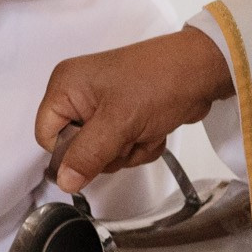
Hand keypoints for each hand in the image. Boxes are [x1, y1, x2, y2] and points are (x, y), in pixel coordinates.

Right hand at [35, 27, 233, 193]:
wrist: (204, 71)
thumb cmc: (162, 79)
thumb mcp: (119, 123)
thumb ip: (87, 155)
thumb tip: (64, 181)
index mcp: (66, 86)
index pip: (47, 138)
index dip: (71, 152)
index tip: (97, 148)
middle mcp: (80, 94)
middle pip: (77, 149)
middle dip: (108, 152)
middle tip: (127, 134)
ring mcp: (103, 104)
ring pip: (102, 153)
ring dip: (128, 150)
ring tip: (144, 128)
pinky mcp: (124, 114)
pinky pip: (122, 148)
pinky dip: (140, 145)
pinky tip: (154, 129)